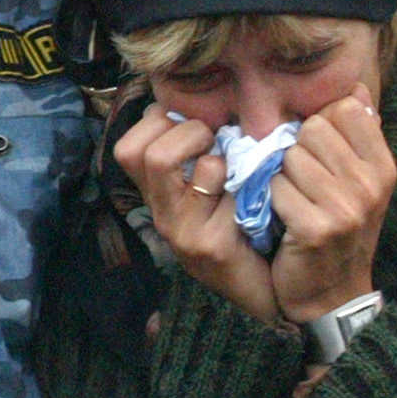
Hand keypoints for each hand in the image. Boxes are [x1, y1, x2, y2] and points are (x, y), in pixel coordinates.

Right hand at [115, 103, 275, 323]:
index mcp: (158, 196)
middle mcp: (160, 213)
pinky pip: (214, 188)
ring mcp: (178, 232)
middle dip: (183, 130)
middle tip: (217, 143)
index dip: (158, 124)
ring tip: (233, 166)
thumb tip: (209, 106)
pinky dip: (238, 181)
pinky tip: (254, 195)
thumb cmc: (248, 230)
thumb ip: (204, 155)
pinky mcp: (207, 246)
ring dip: (207, 151)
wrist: (269, 292)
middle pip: (134, 150)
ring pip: (163, 160)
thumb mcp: (216, 190)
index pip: (127, 147)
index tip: (197, 127)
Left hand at [268, 85, 394, 324]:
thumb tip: (354, 87)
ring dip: (280, 177)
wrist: (332, 294)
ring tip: (293, 201)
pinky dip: (271, 201)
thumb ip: (357, 135)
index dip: (320, 124)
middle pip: (312, 128)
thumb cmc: (339, 229)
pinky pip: (275, 187)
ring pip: (289, 156)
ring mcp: (347, 206)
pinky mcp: (317, 227)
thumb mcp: (359, 181)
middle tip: (301, 183)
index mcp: (383, 165)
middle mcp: (371, 183)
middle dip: (295, 150)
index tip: (316, 151)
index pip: (344, 107)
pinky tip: (283, 219)